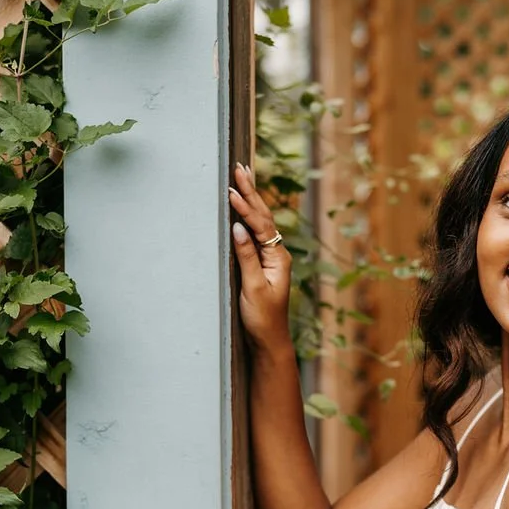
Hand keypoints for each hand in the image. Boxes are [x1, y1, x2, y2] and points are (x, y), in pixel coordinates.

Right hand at [228, 163, 292, 349]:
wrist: (269, 340)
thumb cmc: (262, 318)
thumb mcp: (253, 287)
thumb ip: (246, 256)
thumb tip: (237, 227)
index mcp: (278, 257)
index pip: (261, 225)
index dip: (245, 208)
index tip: (230, 190)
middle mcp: (277, 253)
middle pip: (263, 216)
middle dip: (250, 192)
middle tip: (240, 168)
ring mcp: (271, 257)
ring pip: (260, 222)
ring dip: (250, 199)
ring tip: (243, 177)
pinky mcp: (262, 263)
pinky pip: (255, 233)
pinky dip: (248, 216)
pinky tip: (243, 206)